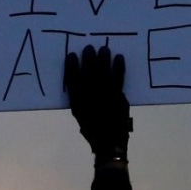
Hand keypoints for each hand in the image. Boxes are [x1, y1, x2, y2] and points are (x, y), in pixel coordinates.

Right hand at [64, 45, 131, 161]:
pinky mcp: (118, 96)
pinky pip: (118, 78)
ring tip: (104, 48)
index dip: (71, 66)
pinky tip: (118, 58)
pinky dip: (119, 67)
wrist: (109, 142)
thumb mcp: (79, 114)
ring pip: (103, 72)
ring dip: (103, 58)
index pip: (72, 79)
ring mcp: (104, 95)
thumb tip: (80, 80)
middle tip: (89, 47)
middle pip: (88, 72)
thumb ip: (78, 98)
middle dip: (88, 58)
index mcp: (77, 101)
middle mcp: (89, 96)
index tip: (72, 55)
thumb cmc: (92, 128)